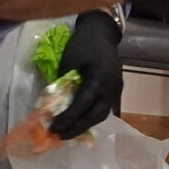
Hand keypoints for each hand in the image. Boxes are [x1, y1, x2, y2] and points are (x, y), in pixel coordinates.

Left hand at [48, 10, 122, 139]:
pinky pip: (105, 108)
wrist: (101, 32)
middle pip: (96, 115)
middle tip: (60, 136)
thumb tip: (52, 106)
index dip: (68, 119)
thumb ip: (63, 85)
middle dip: (77, 128)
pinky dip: (92, 116)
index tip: (54, 128)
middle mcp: (111, 87)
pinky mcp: (116, 90)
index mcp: (99, 78)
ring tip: (68, 132)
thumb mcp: (68, 63)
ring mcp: (117, 89)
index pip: (83, 104)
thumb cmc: (82, 45)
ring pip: (102, 114)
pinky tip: (80, 122)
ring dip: (85, 125)